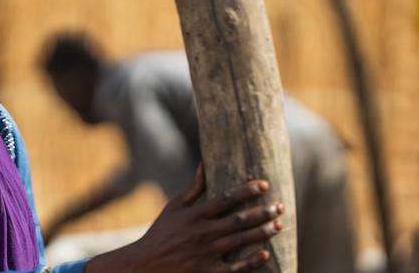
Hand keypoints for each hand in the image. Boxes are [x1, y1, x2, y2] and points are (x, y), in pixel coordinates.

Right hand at [86, 166, 283, 272]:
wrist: (145, 264)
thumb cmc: (161, 233)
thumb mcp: (173, 208)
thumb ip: (193, 189)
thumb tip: (204, 164)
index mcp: (194, 215)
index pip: (226, 199)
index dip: (247, 191)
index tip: (265, 185)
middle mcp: (202, 233)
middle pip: (239, 220)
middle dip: (262, 212)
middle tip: (280, 206)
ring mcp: (206, 253)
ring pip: (240, 241)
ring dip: (262, 233)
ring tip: (279, 224)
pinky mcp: (208, 272)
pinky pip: (235, 267)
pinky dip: (251, 261)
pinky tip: (265, 254)